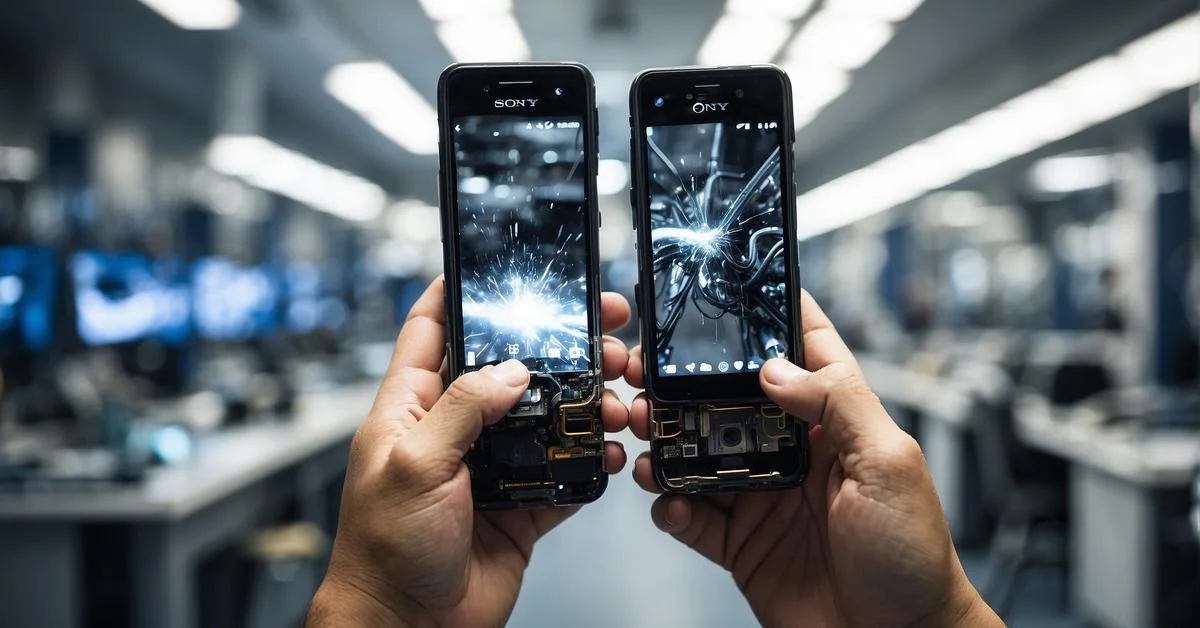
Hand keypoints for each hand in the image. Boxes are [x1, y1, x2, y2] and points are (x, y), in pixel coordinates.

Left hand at [308, 277, 631, 627]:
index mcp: (410, 409)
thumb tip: (511, 370)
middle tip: (599, 325)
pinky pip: (564, 472)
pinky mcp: (521, 505)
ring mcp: (490, 468)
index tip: (492, 265)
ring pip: (546, 417)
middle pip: (507, 369)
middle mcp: (452, 432)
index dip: (458, 294)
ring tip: (616, 393)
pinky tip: (611, 450)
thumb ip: (463, 409)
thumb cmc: (383, 552)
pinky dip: (592, 461)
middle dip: (554, 344)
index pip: (430, 331)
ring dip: (585, 402)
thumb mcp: (414, 464)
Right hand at [627, 291, 1000, 627]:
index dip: (774, 316)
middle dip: (691, 380)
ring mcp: (764, 497)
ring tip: (644, 429)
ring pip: (700, 452)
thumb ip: (838, 405)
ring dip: (668, 439)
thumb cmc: (913, 557)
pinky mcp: (740, 543)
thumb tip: (776, 368)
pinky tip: (667, 498)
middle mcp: (795, 453)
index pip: (804, 353)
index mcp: (838, 423)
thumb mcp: (890, 465)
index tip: (735, 284)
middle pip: (732, 400)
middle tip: (653, 368)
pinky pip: (691, 515)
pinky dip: (670, 505)